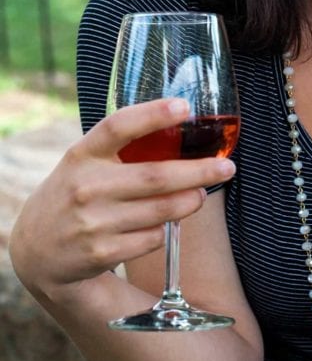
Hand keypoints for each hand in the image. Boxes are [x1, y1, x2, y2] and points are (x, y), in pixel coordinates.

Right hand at [9, 98, 234, 298]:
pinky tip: (164, 222)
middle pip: (154, 176)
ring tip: (201, 193)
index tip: (184, 107)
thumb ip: (120, 147)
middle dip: (198, 171)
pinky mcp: (100, 253)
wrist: (37, 248)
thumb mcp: (85, 161)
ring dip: (189, 201)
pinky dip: (164, 229)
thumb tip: (180, 125)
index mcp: (82, 154)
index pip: (117, 126)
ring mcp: (92, 222)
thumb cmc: (76, 191)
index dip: (152, 114)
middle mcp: (86, 186)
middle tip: (226, 168)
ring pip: (159, 210)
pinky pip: (150, 239)